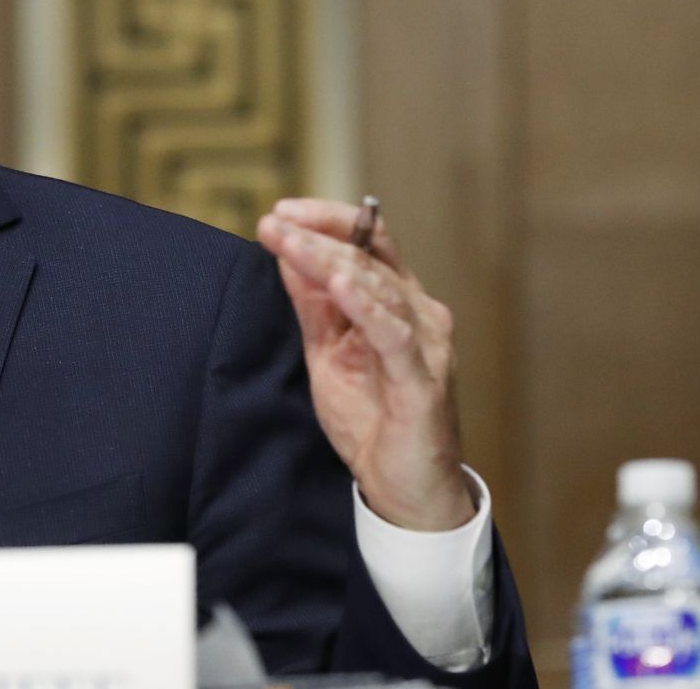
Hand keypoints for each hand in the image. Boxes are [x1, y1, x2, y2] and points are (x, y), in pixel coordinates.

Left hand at [256, 198, 475, 531]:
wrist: (402, 487)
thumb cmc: (371, 418)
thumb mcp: (328, 353)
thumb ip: (313, 306)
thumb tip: (286, 254)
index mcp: (398, 302)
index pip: (369, 242)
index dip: (328, 220)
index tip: (281, 211)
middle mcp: (420, 314)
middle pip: (367, 259)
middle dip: (315, 238)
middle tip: (272, 223)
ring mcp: (427, 345)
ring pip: (377, 289)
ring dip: (329, 262)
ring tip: (293, 242)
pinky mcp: (422, 381)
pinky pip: (394, 336)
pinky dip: (366, 308)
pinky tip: (338, 285)